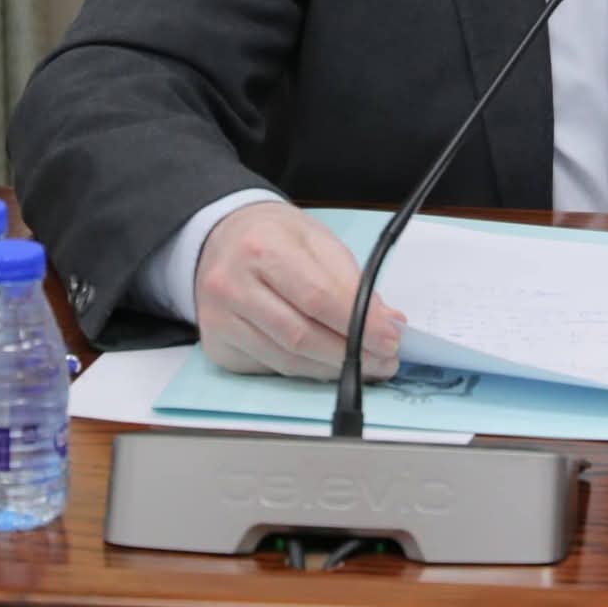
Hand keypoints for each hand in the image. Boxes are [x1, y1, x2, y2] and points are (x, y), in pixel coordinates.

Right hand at [195, 200, 406, 379]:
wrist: (221, 237)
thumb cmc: (274, 236)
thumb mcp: (317, 240)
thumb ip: (352, 281)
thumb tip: (387, 321)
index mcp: (261, 248)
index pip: (317, 297)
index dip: (358, 324)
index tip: (391, 339)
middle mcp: (231, 286)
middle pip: (300, 336)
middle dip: (350, 353)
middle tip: (385, 360)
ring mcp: (218, 320)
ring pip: (285, 360)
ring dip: (332, 368)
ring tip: (365, 365)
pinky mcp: (216, 346)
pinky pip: (269, 368)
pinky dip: (305, 370)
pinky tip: (328, 365)